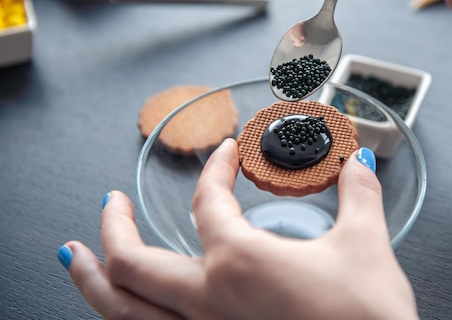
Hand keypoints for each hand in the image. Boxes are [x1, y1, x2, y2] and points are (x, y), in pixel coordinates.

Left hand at [59, 139, 418, 319]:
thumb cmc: (366, 319)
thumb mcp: (365, 245)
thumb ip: (359, 195)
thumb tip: (360, 166)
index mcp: (240, 262)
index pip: (208, 201)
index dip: (216, 168)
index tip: (226, 155)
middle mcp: (209, 301)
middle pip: (132, 260)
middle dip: (112, 224)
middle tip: (109, 202)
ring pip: (122, 311)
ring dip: (94, 279)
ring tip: (77, 258)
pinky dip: (124, 317)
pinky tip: (127, 309)